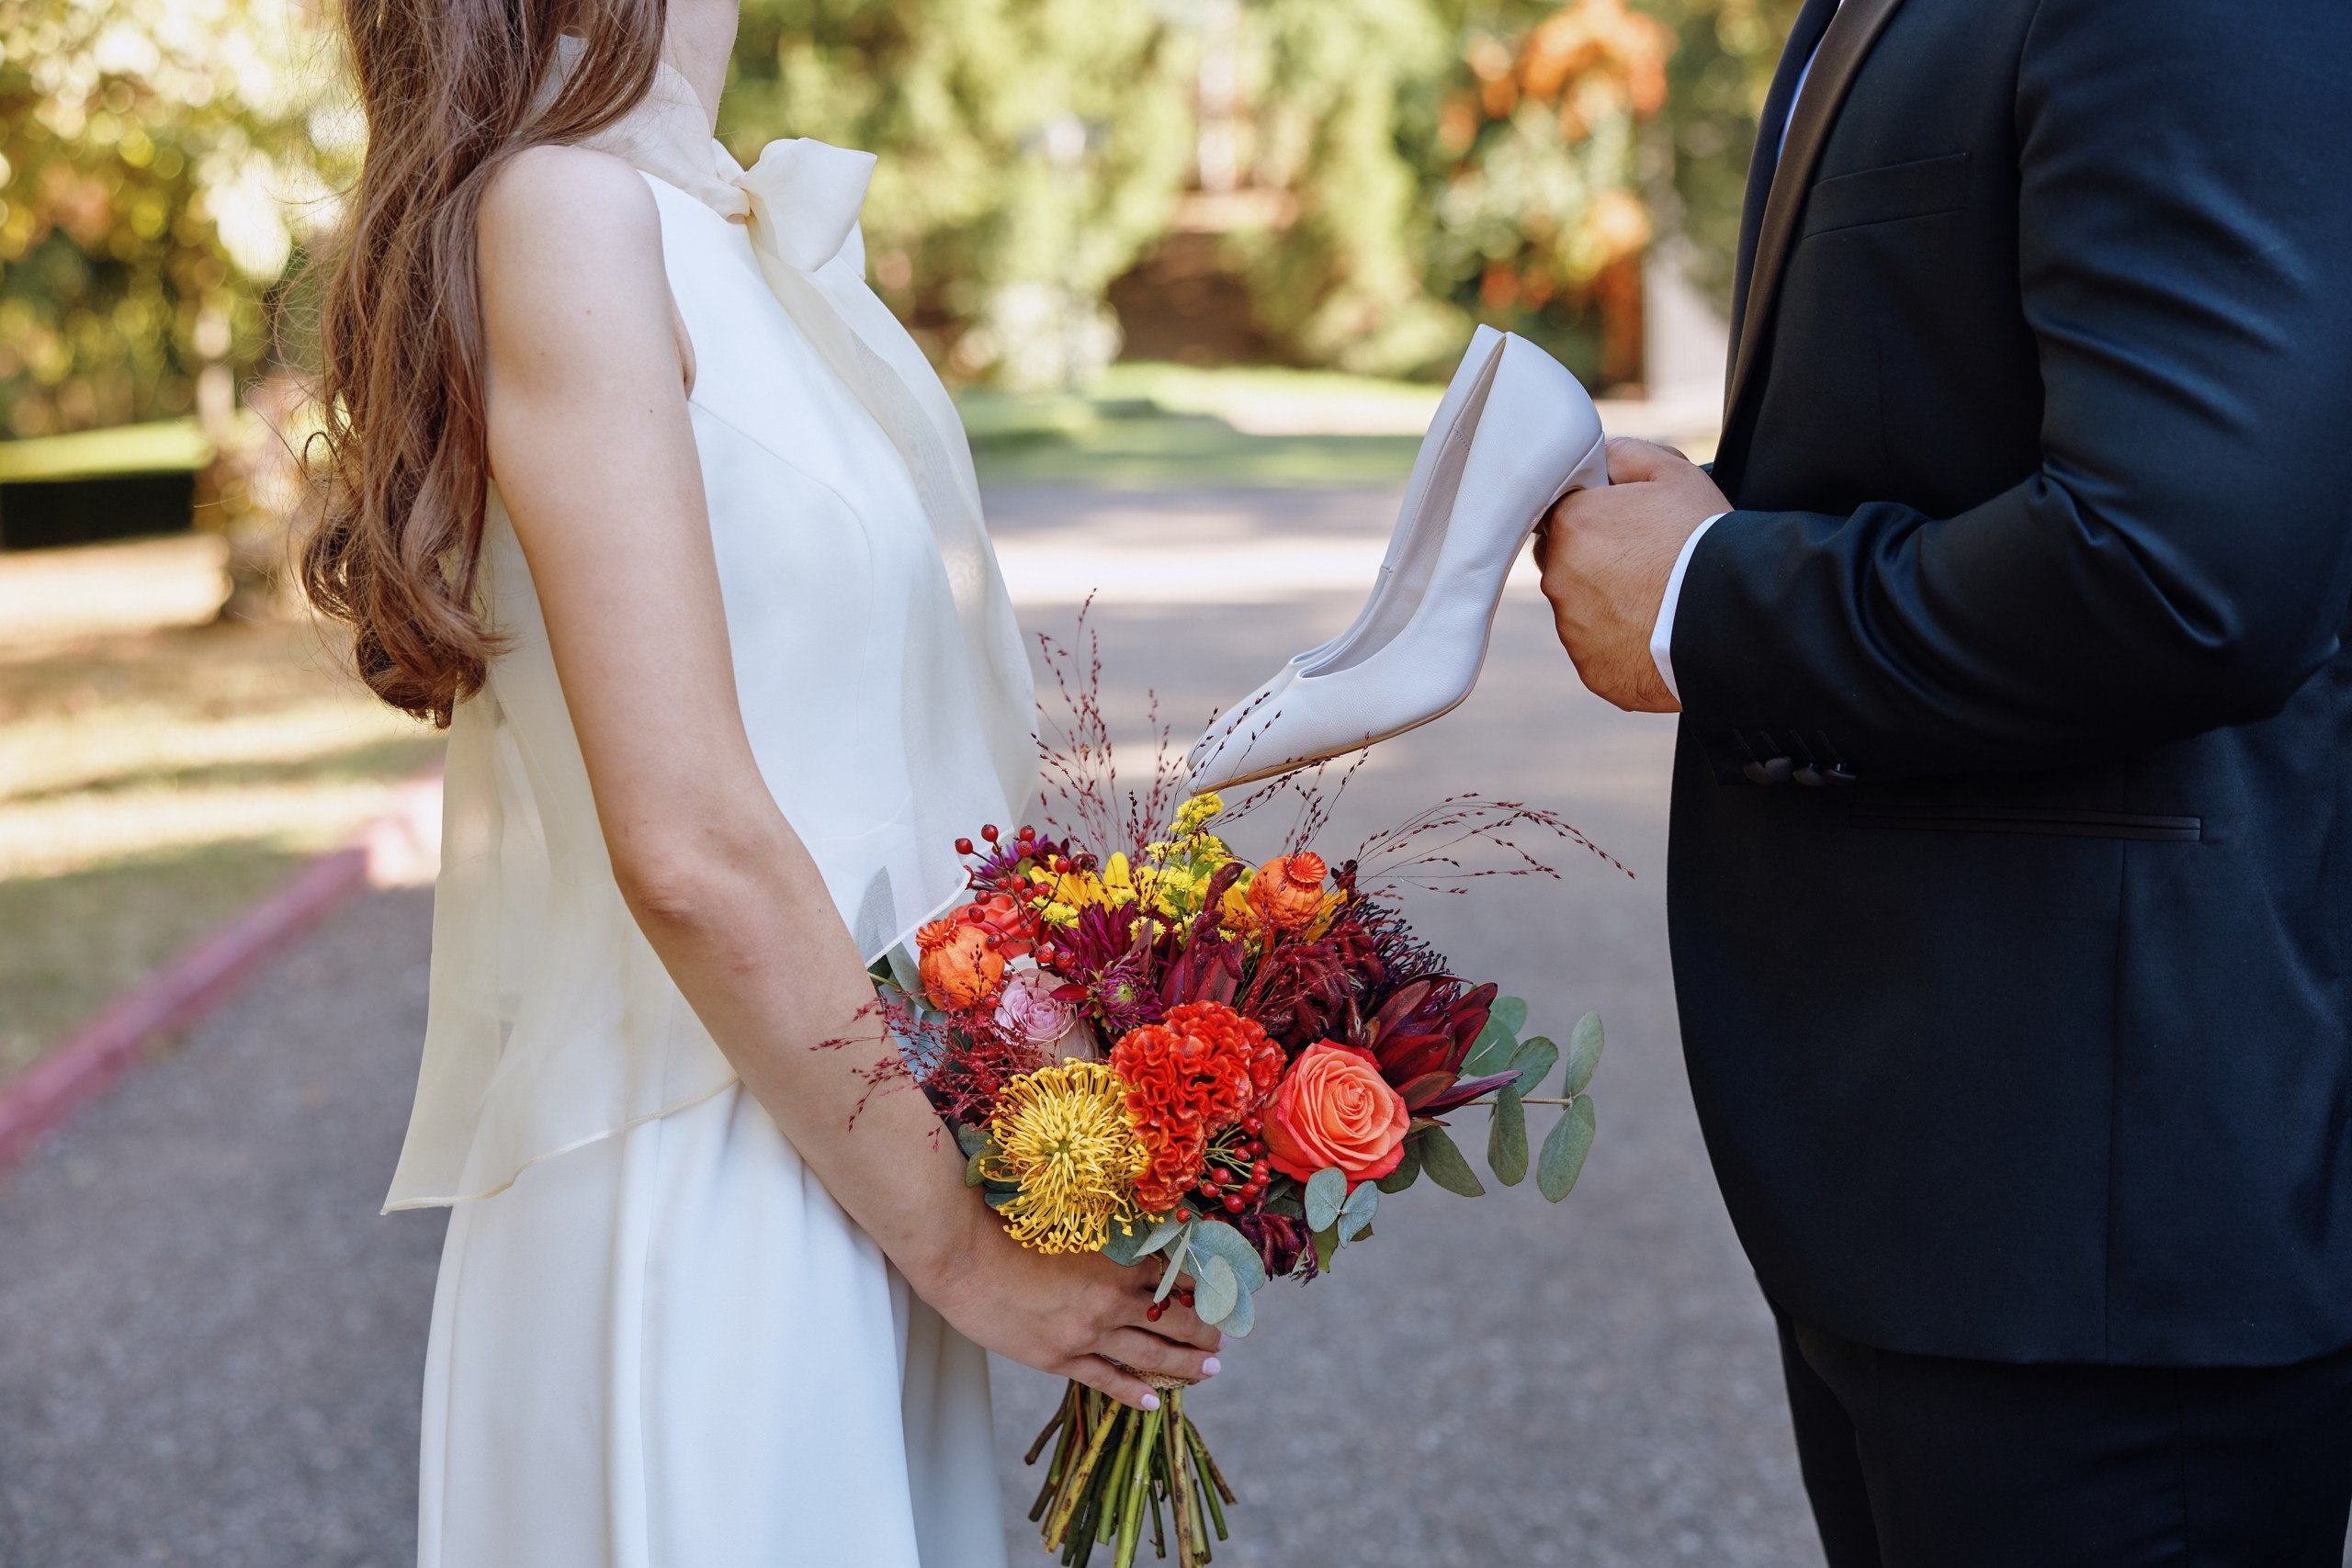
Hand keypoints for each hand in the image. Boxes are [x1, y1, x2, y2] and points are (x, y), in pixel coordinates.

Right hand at [917, 1209, 1223, 1410]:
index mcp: (1115, 1260)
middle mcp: (1109, 1300)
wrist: (962, 1258)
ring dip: (1184, 1365)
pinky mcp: (1059, 1358)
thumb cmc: (1008, 1228)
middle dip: (1203, 1331)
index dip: (1200, 1288)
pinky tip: (1155, 1401)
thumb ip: (1105, 1237)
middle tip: (1223, 1340)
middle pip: (1172, 1320)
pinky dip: (1134, 1392)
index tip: (1219, 1294)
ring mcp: (1085, 1334)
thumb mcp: (1069, 1223)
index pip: (1174, 1277)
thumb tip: (1137, 1239)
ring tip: (1209, 1370)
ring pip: (1149, 1355)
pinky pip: (1106, 1380)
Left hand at [1534, 437, 1728, 712]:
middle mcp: (1558, 579)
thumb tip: (1598, 460)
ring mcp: (1572, 630)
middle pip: (1565, 563)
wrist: (1734, 617)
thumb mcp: (1673, 472)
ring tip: (1657, 600)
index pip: (1561, 515)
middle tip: (1645, 562)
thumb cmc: (1704, 539)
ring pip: (1580, 610)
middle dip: (1595, 561)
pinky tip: (1657, 632)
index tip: (1627, 526)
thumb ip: (1622, 455)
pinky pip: (1599, 651)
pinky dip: (1621, 644)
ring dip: (1608, 604)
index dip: (1596, 517)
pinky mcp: (1592, 670)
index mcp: (1570, 525)